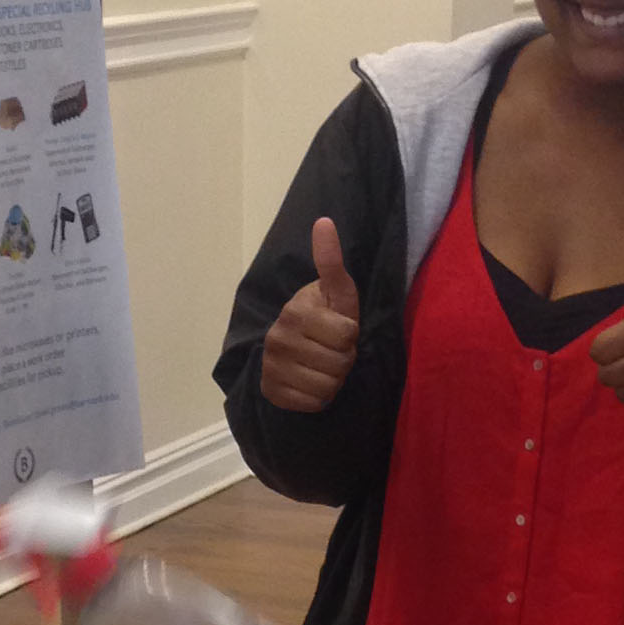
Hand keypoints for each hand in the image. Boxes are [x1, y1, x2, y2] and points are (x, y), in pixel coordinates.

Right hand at [260, 219, 361, 411]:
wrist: (292, 347)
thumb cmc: (323, 316)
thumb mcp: (335, 291)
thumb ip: (331, 262)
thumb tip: (325, 221)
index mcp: (295, 313)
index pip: (348, 335)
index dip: (351, 335)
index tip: (339, 329)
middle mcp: (278, 339)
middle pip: (340, 363)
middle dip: (343, 360)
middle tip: (330, 350)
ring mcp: (272, 367)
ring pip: (328, 387)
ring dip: (333, 380)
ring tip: (321, 365)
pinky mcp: (272, 392)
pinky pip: (313, 404)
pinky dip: (318, 398)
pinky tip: (309, 381)